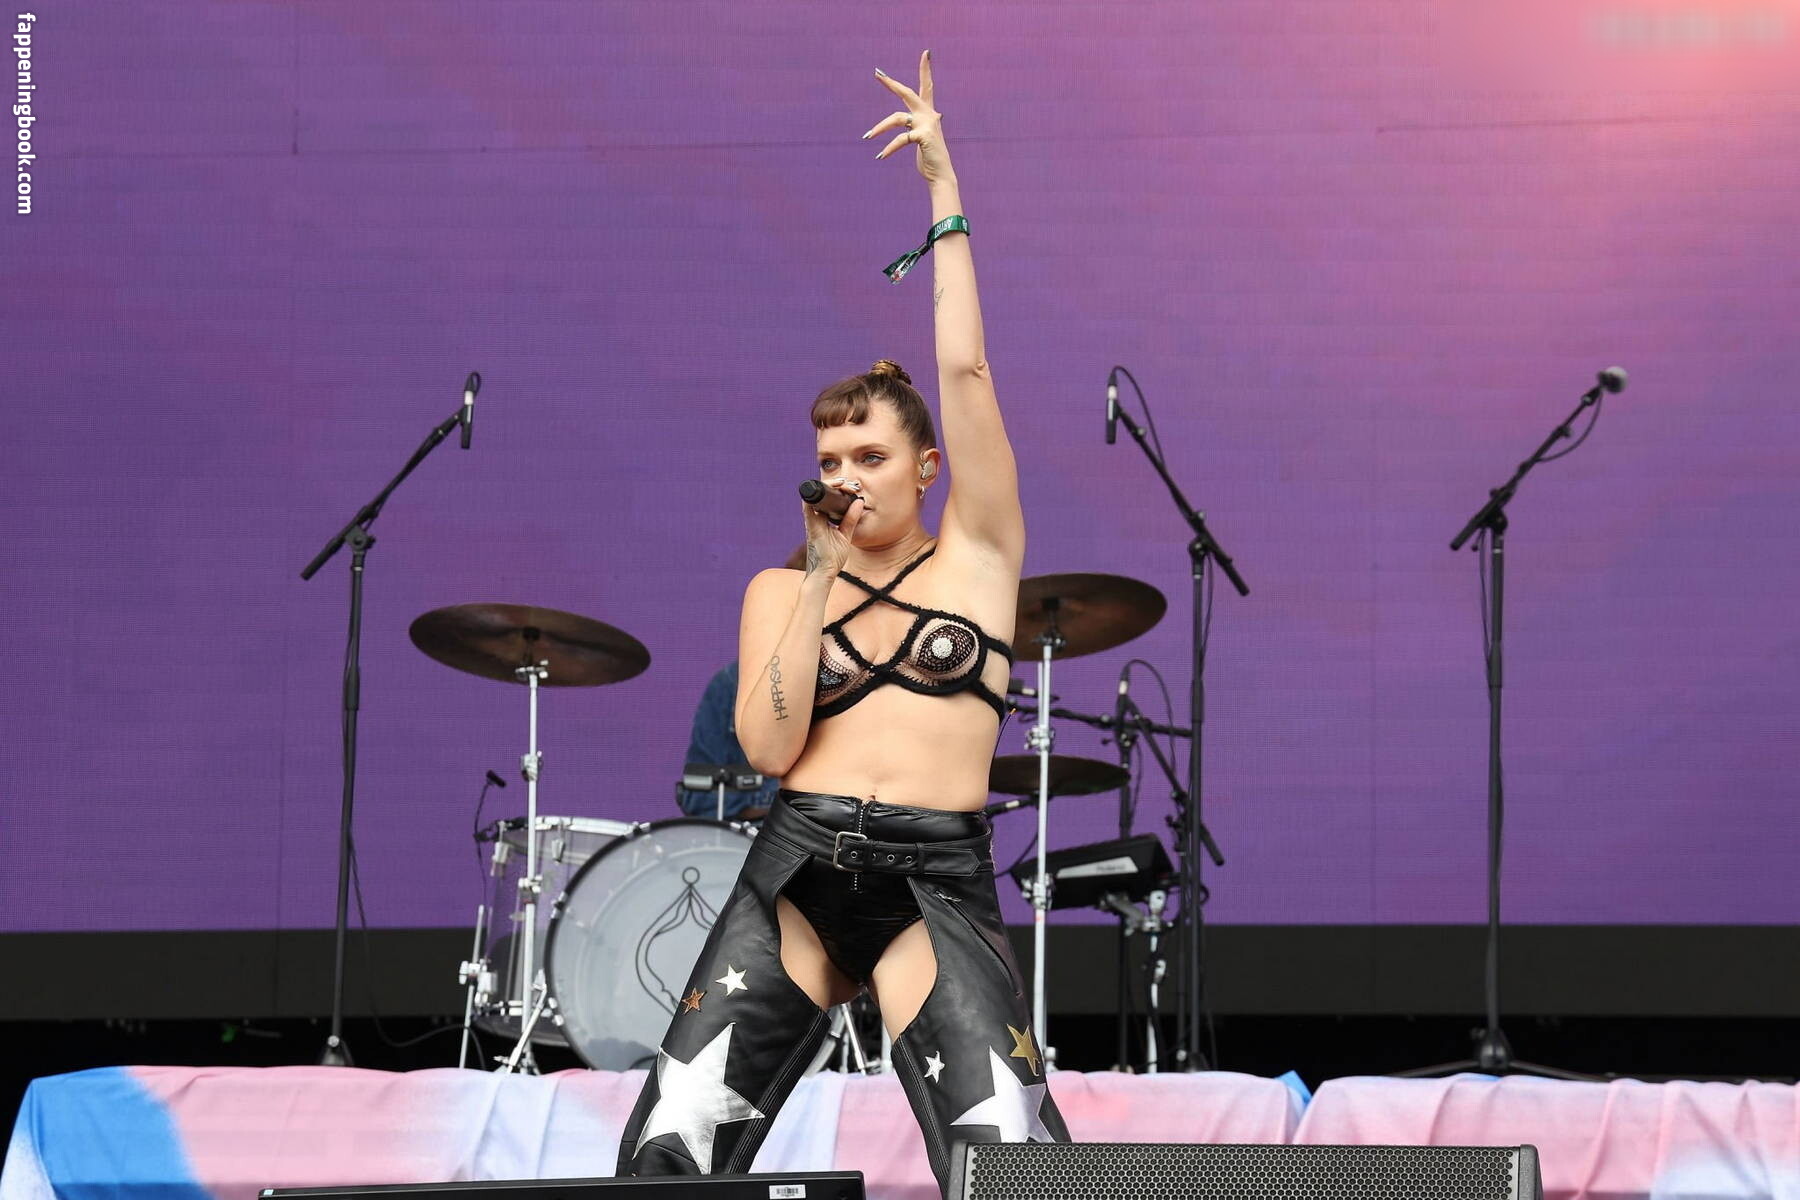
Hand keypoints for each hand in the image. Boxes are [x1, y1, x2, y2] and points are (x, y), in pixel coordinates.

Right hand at [801, 481, 865, 576]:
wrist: (825, 573)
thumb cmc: (833, 557)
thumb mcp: (846, 534)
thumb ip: (851, 519)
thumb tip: (859, 502)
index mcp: (823, 519)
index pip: (828, 498)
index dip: (838, 489)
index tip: (851, 488)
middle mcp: (815, 518)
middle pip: (821, 494)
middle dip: (835, 485)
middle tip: (849, 484)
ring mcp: (812, 521)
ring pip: (814, 496)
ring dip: (827, 486)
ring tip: (841, 484)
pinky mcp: (811, 526)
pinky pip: (808, 507)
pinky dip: (816, 496)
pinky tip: (828, 489)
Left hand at [866, 50, 953, 183]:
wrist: (942, 176)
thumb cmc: (930, 160)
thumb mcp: (921, 140)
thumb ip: (914, 129)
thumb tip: (906, 127)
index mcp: (930, 114)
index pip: (927, 87)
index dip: (926, 70)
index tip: (926, 53)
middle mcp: (930, 115)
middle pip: (908, 93)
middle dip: (891, 84)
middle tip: (877, 74)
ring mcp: (927, 124)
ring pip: (896, 118)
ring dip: (880, 127)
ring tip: (867, 136)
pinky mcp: (923, 136)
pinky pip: (900, 139)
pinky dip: (889, 148)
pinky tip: (880, 156)